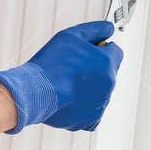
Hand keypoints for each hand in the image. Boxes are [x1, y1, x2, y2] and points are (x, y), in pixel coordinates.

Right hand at [0, 20, 123, 133]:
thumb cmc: (50, 65)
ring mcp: (101, 104)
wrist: (35, 92)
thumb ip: (95, 29)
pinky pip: (92, 111)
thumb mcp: (71, 36)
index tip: (88, 51)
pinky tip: (68, 99)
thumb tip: (109, 28)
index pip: (115, 51)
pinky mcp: (91, 120)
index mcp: (107, 63)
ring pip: (100, 92)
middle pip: (108, 72)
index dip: (101, 49)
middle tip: (72, 68)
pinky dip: (83, 106)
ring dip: (89, 87)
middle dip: (95, 69)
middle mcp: (108, 85)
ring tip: (66, 84)